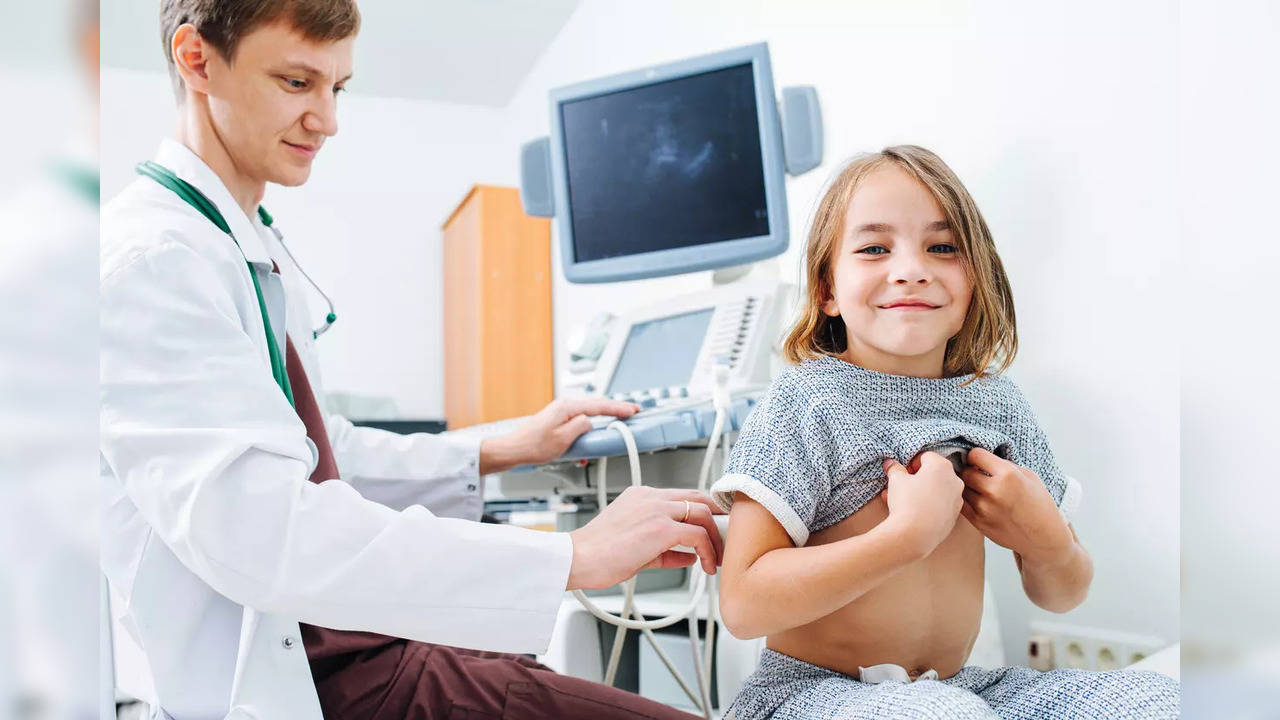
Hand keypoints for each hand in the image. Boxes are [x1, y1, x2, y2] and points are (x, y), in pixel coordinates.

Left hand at [479, 397, 640, 473]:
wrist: (513, 450)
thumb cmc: (533, 446)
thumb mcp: (563, 439)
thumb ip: (582, 427)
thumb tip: (590, 422)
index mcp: (567, 407)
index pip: (599, 405)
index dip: (618, 408)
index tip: (633, 409)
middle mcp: (564, 406)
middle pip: (596, 407)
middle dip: (613, 412)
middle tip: (631, 413)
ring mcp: (560, 414)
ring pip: (587, 418)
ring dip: (597, 429)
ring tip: (610, 433)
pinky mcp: (556, 422)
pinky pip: (577, 426)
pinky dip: (584, 437)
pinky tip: (583, 453)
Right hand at [566, 487, 724, 590]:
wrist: (577, 559)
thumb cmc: (598, 555)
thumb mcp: (637, 549)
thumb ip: (665, 550)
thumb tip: (689, 557)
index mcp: (641, 496)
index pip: (682, 496)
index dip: (703, 509)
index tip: (714, 526)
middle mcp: (650, 497)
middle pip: (698, 497)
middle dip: (718, 516)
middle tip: (727, 536)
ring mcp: (656, 509)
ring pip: (702, 513)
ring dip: (715, 538)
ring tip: (717, 559)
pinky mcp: (660, 528)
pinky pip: (697, 535)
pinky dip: (707, 551)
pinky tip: (706, 566)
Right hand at [880, 452, 964, 557]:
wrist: (915, 535)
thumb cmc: (907, 502)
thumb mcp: (895, 480)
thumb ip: (894, 468)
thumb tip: (890, 464)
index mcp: (941, 466)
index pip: (925, 457)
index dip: (911, 463)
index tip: (902, 473)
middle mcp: (954, 480)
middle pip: (934, 473)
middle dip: (917, 478)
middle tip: (902, 486)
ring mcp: (957, 499)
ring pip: (937, 490)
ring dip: (922, 492)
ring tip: (903, 501)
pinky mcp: (955, 516)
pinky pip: (941, 505)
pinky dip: (929, 505)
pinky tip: (914, 513)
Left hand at [959, 448, 1073, 565]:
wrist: (1043, 537)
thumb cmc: (1038, 503)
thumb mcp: (1029, 476)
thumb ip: (1003, 464)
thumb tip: (980, 458)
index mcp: (1008, 475)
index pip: (975, 455)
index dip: (977, 456)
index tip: (981, 460)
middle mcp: (994, 491)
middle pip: (965, 472)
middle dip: (970, 470)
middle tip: (977, 473)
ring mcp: (984, 508)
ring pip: (961, 488)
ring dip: (967, 486)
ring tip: (979, 487)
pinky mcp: (978, 522)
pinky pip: (961, 504)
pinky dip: (966, 499)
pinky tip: (977, 499)